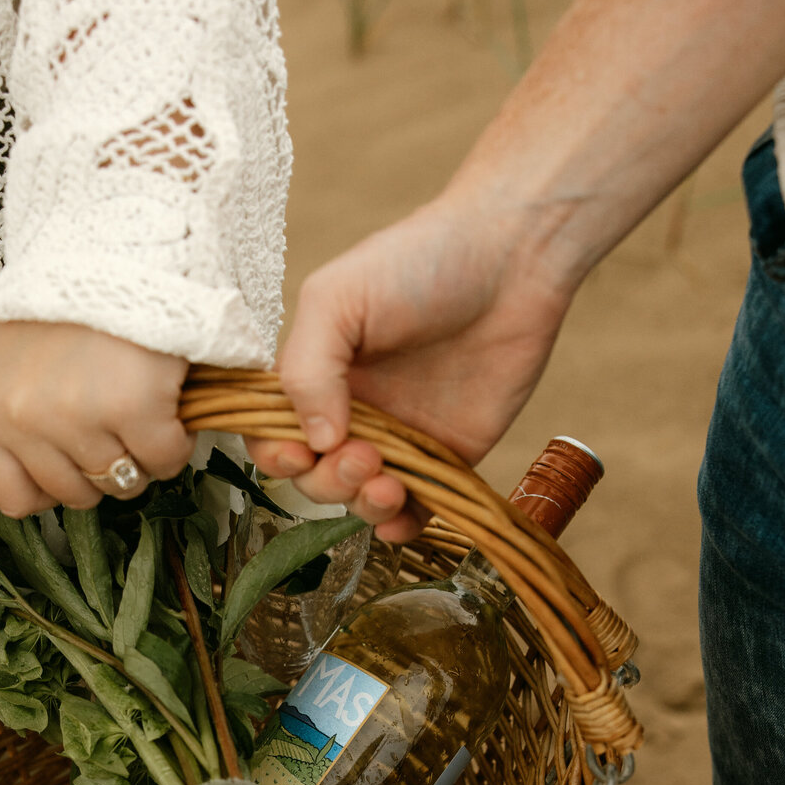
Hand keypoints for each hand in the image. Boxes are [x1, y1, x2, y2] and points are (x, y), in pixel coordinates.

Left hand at [0, 321, 189, 515]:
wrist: (109, 253)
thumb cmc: (51, 316)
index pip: (14, 498)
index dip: (49, 484)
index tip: (67, 450)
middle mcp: (24, 419)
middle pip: (75, 494)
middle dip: (98, 467)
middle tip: (106, 414)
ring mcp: (78, 415)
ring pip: (122, 482)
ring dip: (139, 455)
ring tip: (134, 404)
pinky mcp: (133, 406)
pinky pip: (163, 460)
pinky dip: (173, 441)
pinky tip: (164, 404)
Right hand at [247, 186, 575, 540]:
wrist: (512, 259)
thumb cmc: (418, 261)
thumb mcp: (338, 298)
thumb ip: (308, 367)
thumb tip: (315, 441)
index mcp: (316, 376)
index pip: (273, 434)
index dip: (276, 453)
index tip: (299, 451)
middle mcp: (352, 412)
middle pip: (314, 476)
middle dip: (328, 480)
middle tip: (363, 455)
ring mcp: (400, 438)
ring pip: (360, 499)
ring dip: (363, 504)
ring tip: (388, 482)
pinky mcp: (449, 456)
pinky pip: (417, 509)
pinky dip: (402, 525)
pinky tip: (403, 516)